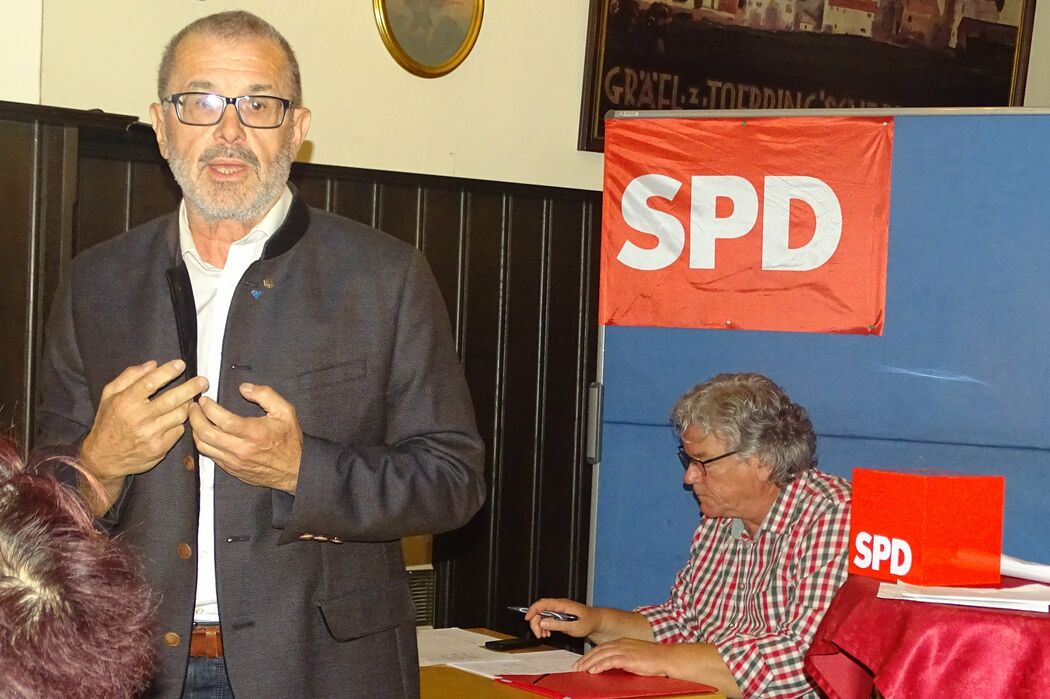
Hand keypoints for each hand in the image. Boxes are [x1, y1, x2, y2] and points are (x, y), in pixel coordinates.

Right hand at [80, 359, 206, 500]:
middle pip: (172, 399)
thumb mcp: (109, 396)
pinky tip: (176, 419)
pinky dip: (180, 423)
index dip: (168, 372)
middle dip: (191, 388)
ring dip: (187, 405)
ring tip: (189, 399)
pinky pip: (179, 431)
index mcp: (125, 402)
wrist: (104, 458)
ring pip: (179, 415)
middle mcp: (139, 418)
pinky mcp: (160, 448)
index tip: (181, 364)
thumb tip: (152, 364)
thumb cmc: (108, 422)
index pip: (150, 383)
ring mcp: (150, 435)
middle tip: (203, 381)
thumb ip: (129, 377)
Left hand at [188, 383, 301, 492]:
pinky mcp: (231, 469)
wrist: (294, 470)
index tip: (204, 400)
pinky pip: (210, 456)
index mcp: (255, 433)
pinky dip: (203, 443)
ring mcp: (234, 461)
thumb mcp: (285, 412)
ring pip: (204, 446)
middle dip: (195, 417)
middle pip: (207, 434)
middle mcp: (242, 449)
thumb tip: (245, 388)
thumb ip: (265, 395)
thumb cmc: (289, 440)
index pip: (223, 420)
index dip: (209, 408)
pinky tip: (205, 433)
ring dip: (196, 431)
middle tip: (193, 407)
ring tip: (196, 418)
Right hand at [525, 598, 595, 639]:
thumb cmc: (588, 622)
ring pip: (542, 616)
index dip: (533, 610)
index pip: (543, 603)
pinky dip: (544, 626)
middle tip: (538, 634)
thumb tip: (543, 622)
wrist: (595, 622)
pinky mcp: (558, 616)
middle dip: (536, 622)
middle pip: (540, 611)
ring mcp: (558, 611)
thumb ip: (557, 624)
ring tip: (544, 635)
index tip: (528, 618)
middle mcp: (559, 606)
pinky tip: (547, 633)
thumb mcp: (573, 626)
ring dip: (540, 626)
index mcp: (562, 605)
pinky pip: (546, 619)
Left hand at [573, 638, 673, 676]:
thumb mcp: (635, 656)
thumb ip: (623, 658)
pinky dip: (600, 666)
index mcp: (622, 642)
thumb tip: (614, 666)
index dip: (590, 654)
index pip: (601, 647)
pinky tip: (593, 671)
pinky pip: (610, 661)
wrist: (667, 657)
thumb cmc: (654, 659)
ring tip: (581, 670)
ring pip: (601, 655)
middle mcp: (621, 643)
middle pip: (598, 650)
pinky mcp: (628, 658)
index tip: (582, 662)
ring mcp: (624, 650)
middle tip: (576, 667)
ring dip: (589, 663)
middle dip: (586, 659)